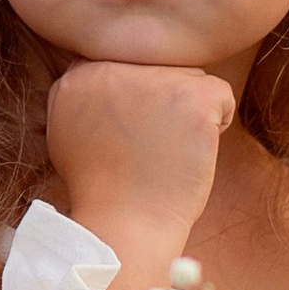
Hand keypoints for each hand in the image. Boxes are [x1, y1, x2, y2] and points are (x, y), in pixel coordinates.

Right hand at [45, 61, 235, 289]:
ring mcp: (155, 79)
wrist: (126, 225)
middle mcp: (114, 67)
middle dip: (163, 101)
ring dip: (189, 110)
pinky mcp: (193, 97)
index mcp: (79, 74)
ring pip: (190, 77)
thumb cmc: (102, 189)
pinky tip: (194, 151)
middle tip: (150, 147)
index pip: (125, 64)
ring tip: (168, 151)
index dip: (135, 99)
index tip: (129, 136)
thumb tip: (109, 71)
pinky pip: (221, 94)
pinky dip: (218, 123)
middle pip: (158, 66)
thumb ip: (83, 92)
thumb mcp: (67, 132)